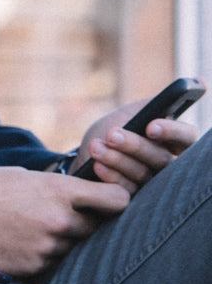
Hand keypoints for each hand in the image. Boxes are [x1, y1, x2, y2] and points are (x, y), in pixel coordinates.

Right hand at [0, 156, 130, 278]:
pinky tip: (16, 244)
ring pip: (71, 249)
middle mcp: (58, 220)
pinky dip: (38, 256)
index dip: (115, 202)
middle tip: (56, 217)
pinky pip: (49, 264)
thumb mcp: (26, 176)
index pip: (118, 201)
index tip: (106, 202)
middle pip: (95, 228)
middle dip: (82, 223)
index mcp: (60, 191)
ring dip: (59, 242)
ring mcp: (45, 248)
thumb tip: (86, 195)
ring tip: (28, 230)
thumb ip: (59, 188)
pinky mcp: (30, 268)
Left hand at [74, 100, 196, 192]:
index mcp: (174, 141)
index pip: (187, 138)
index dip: (172, 132)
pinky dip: (110, 177)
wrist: (85, 155)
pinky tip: (97, 165)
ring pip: (142, 175)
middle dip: (134, 145)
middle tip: (112, 134)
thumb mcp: (131, 112)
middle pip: (161, 158)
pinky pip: (126, 191)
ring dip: (117, 159)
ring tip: (96, 147)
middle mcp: (168, 166)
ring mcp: (151, 186)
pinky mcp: (133, 201)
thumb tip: (197, 82)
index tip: (150, 126)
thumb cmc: (113, 129)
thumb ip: (154, 104)